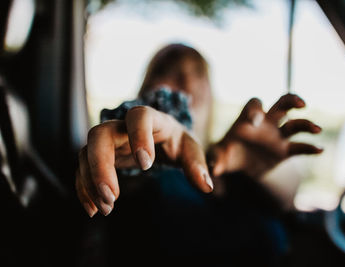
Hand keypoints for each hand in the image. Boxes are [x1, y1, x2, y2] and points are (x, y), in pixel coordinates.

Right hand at [75, 106, 212, 216]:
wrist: (158, 138)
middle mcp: (123, 126)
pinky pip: (82, 167)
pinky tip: (94, 208)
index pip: (138, 116)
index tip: (145, 164)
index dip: (139, 136)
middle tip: (113, 196)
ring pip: (86, 151)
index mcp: (151, 119)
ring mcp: (108, 140)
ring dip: (91, 181)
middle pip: (100, 134)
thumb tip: (207, 186)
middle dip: (101, 165)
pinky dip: (84, 188)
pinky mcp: (98, 155)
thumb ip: (197, 164)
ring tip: (106, 208)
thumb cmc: (175, 141)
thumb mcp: (189, 149)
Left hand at [208, 94, 322, 177]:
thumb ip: (216, 158)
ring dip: (306, 124)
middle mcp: (266, 124)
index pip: (254, 105)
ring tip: (316, 129)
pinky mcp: (285, 151)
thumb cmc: (227, 155)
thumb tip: (214, 168)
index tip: (256, 120)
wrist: (240, 166)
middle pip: (282, 104)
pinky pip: (300, 147)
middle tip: (301, 103)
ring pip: (295, 124)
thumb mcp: (219, 156)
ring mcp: (277, 136)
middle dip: (291, 100)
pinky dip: (310, 148)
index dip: (255, 109)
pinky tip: (320, 150)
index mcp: (248, 119)